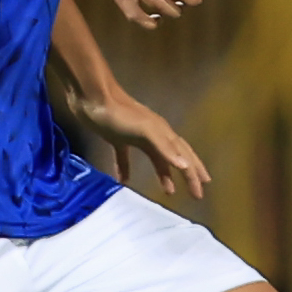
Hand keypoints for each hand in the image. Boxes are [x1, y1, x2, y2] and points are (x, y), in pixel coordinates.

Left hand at [64, 83, 209, 199]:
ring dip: (164, 173)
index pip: (184, 155)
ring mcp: (135, 135)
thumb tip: (185, 165)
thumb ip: (164, 147)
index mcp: (162, 132)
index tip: (201, 192)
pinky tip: (124, 181)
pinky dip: (126, 169)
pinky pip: (125, 157)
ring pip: (155, 158)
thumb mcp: (144, 131)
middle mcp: (153, 134)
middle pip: (175, 156)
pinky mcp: (116, 137)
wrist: (91, 97)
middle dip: (187, 173)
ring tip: (169, 191)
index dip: (194, 173)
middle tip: (196, 193)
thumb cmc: (118, 114)